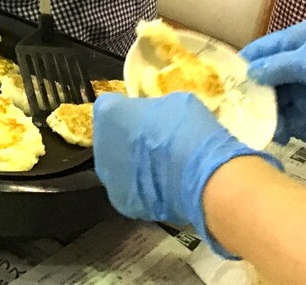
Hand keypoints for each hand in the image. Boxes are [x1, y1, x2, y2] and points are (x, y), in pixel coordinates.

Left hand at [94, 92, 280, 256]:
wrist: (204, 177)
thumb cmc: (188, 130)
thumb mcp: (173, 101)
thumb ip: (153, 108)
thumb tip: (152, 116)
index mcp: (108, 112)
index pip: (108, 105)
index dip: (126, 110)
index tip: (143, 115)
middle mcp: (101, 144)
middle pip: (110, 137)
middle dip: (126, 138)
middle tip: (153, 142)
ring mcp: (109, 177)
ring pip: (116, 166)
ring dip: (131, 165)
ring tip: (159, 168)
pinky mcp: (122, 202)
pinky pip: (129, 191)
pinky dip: (141, 189)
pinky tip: (161, 188)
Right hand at [240, 19, 305, 147]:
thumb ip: (279, 66)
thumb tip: (248, 74)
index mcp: (300, 39)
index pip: (263, 48)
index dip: (245, 63)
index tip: (223, 79)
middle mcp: (298, 61)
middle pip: (264, 75)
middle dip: (251, 90)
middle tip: (233, 105)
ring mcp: (304, 87)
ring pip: (273, 98)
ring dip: (264, 110)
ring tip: (253, 123)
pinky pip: (286, 117)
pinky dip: (279, 125)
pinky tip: (275, 133)